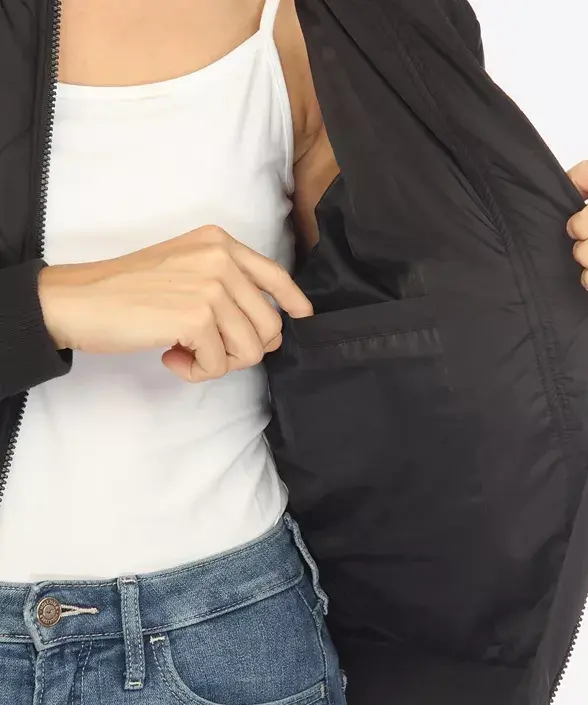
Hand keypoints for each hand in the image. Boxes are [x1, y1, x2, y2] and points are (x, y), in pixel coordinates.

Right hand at [38, 225, 312, 381]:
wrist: (78, 300)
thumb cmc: (127, 291)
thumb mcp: (183, 268)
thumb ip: (225, 284)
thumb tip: (268, 328)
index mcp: (219, 243)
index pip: (275, 275)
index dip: (293, 303)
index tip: (301, 318)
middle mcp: (221, 259)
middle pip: (269, 326)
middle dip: (243, 350)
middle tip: (207, 349)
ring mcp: (211, 286)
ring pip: (250, 350)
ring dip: (219, 364)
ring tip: (185, 351)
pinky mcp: (197, 317)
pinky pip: (219, 364)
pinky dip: (196, 371)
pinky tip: (171, 356)